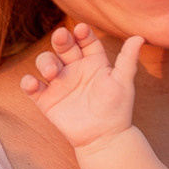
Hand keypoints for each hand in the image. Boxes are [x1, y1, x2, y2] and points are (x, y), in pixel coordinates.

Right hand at [17, 20, 142, 149]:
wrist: (104, 138)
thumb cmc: (116, 109)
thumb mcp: (123, 82)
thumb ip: (127, 59)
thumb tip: (140, 36)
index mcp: (94, 62)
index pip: (86, 41)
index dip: (83, 34)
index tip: (81, 29)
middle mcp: (75, 69)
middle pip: (64, 47)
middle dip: (61, 40)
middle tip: (61, 37)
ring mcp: (59, 83)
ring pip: (46, 62)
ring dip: (45, 61)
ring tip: (52, 71)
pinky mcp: (46, 100)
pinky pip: (33, 87)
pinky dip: (28, 83)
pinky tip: (32, 83)